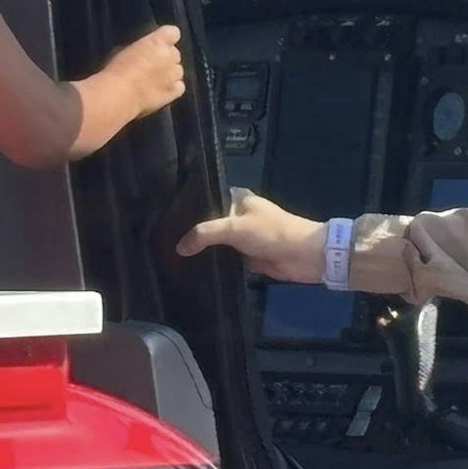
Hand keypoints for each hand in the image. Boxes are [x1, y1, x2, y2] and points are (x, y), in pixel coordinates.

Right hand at [102, 24, 185, 118]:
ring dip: (169, 73)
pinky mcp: (174, 91)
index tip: (159, 43)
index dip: (167, 38)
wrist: (119, 94)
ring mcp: (174, 74)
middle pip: (175, 53)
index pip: (172, 32)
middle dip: (166, 58)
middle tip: (151, 66)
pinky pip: (179, 87)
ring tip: (155, 81)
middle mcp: (170, 56)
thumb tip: (141, 51)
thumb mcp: (123, 50)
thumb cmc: (116, 70)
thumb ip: (140, 48)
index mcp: (157, 41)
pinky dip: (173, 88)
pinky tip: (161, 91)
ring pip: (178, 70)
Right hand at [176, 188, 326, 282]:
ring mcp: (244, 237)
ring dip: (203, 250)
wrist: (304, 256)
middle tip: (163, 241)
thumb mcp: (235, 228)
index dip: (190, 207)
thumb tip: (179, 247)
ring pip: (218, 243)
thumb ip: (205, 234)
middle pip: (211, 223)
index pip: (208, 198)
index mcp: (239, 199)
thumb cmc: (271, 233)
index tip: (165, 217)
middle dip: (193, 233)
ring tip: (171, 257)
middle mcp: (240, 215)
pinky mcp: (249, 257)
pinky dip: (214, 264)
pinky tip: (193, 270)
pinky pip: (226, 260)